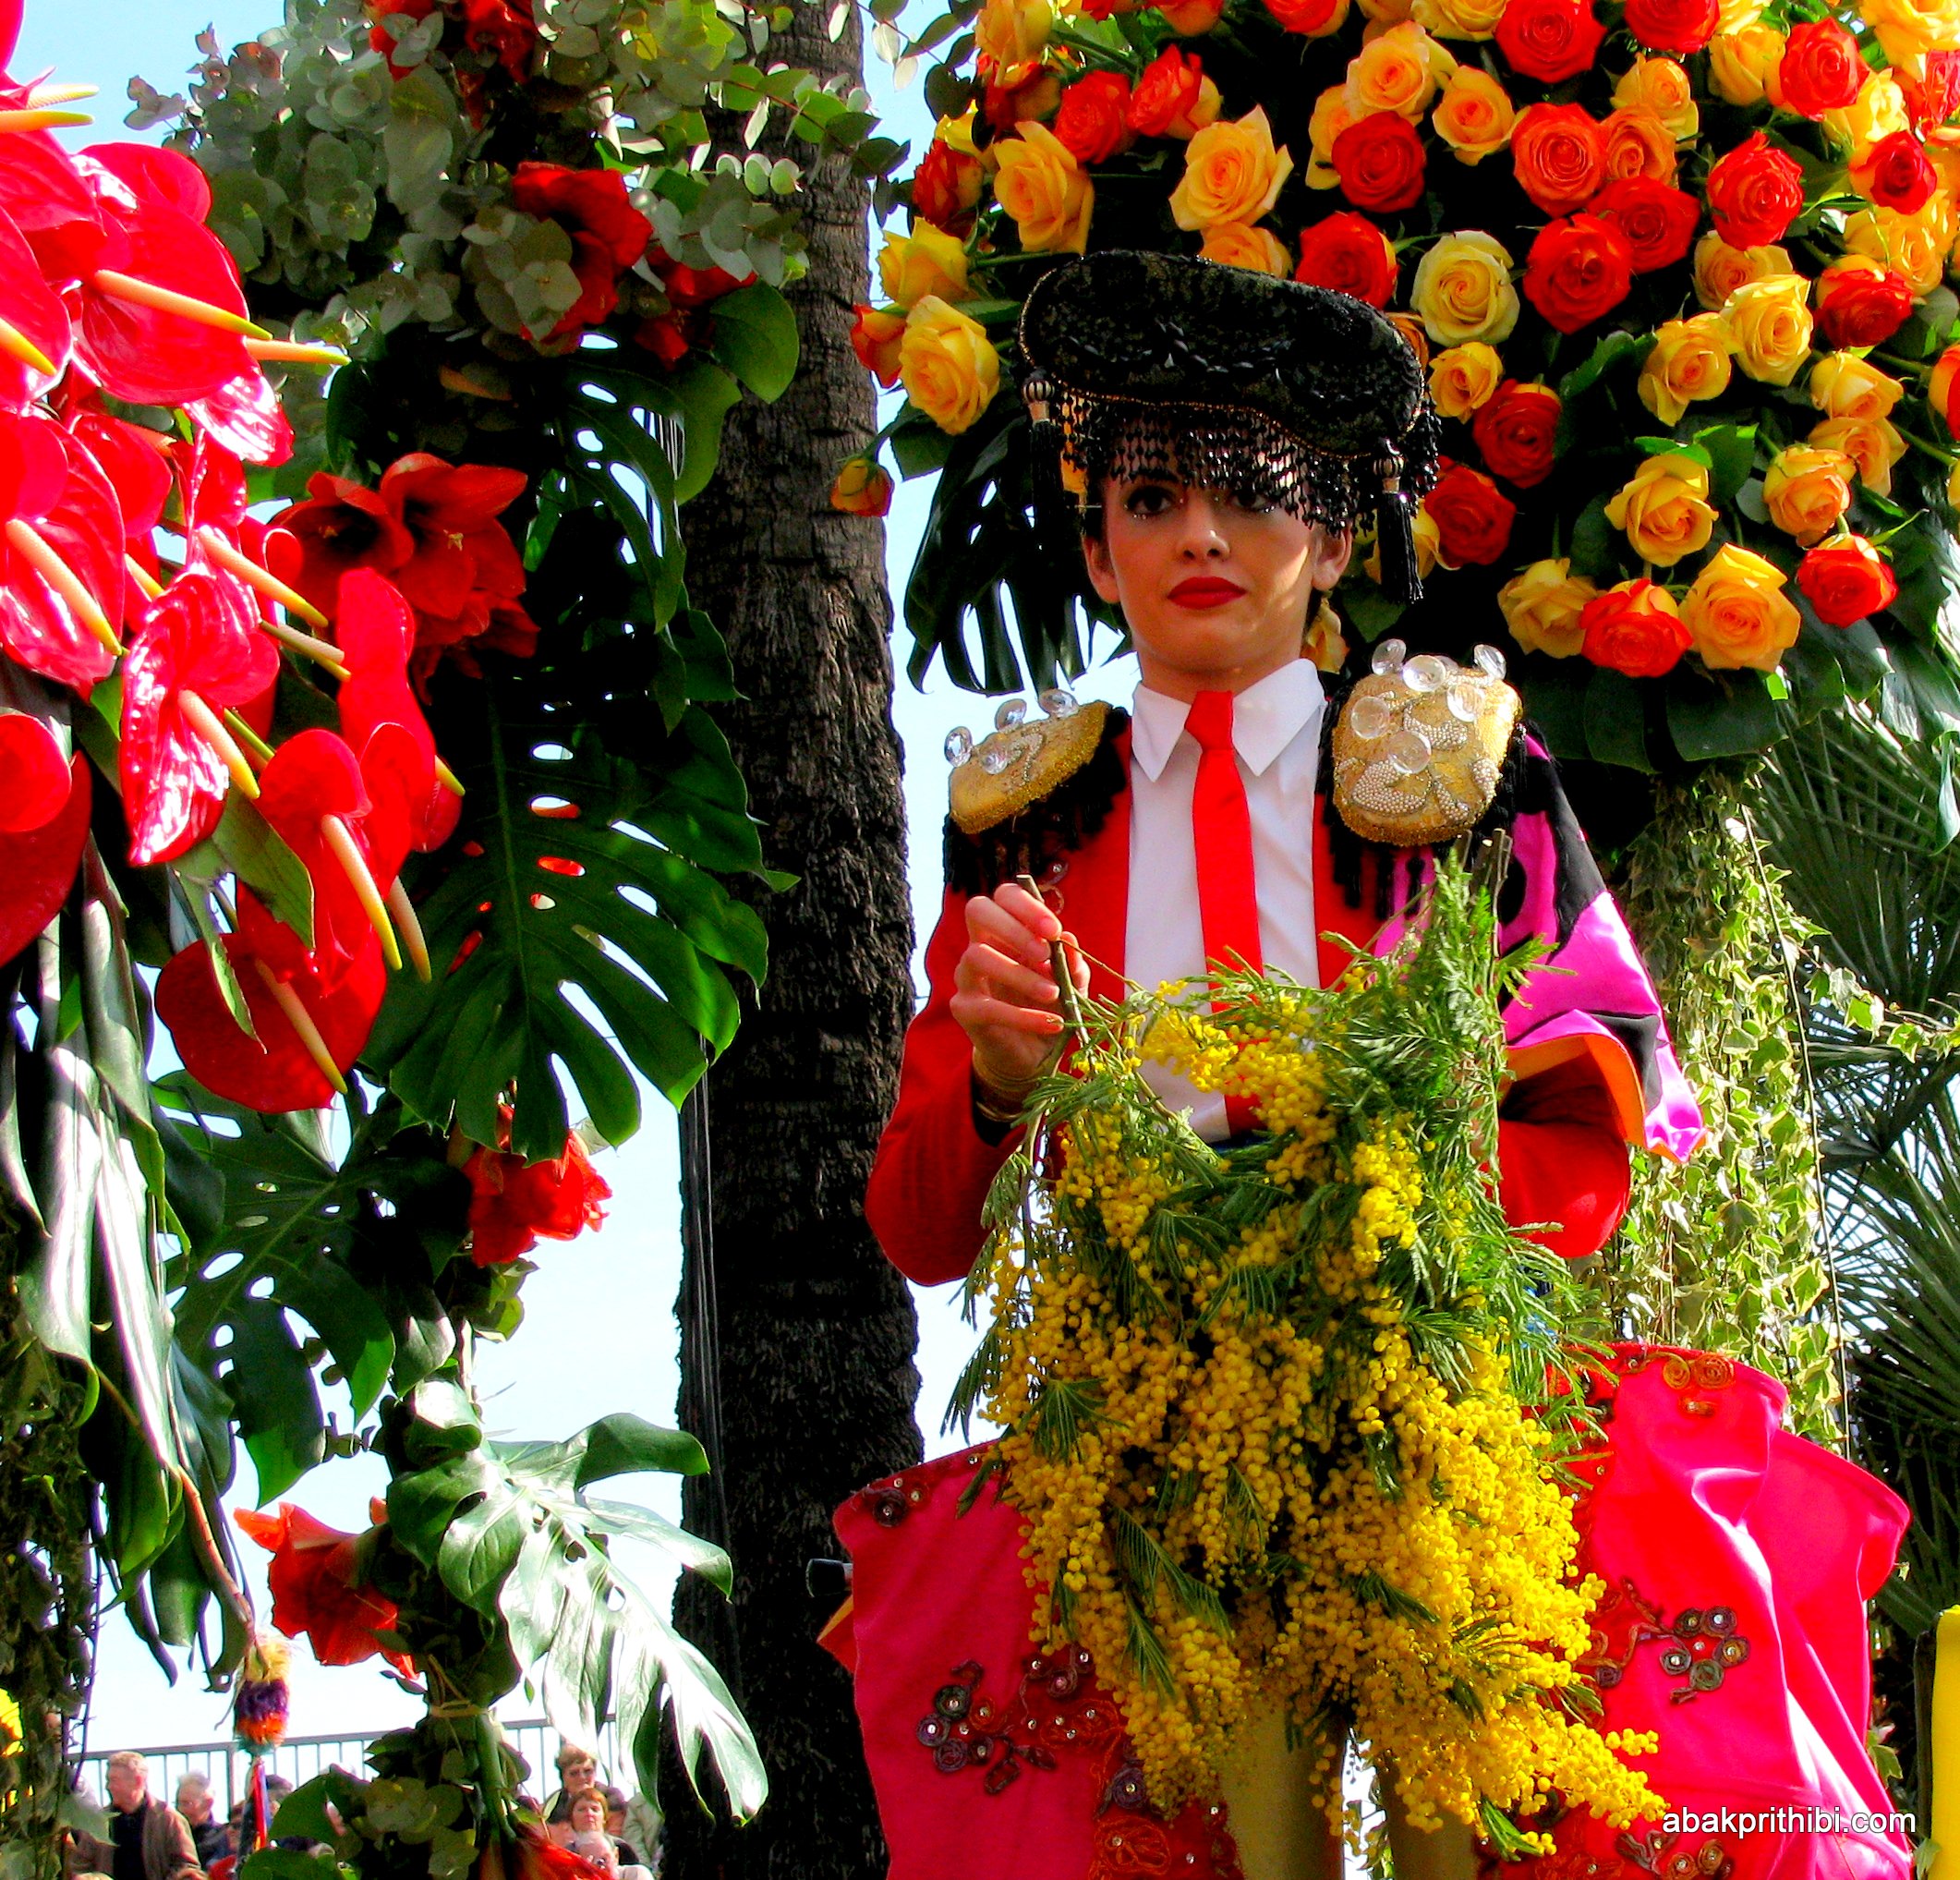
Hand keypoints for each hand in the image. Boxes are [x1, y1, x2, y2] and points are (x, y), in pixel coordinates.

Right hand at [951, 881, 1088, 1104]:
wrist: (1033, 1056)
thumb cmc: (1050, 1008)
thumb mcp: (1072, 985)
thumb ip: (1072, 964)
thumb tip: (1068, 939)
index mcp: (1007, 931)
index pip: (1004, 896)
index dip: (1026, 906)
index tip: (1054, 930)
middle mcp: (982, 946)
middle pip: (978, 909)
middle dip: (1013, 926)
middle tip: (1044, 952)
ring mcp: (968, 976)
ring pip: (977, 956)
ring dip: (1020, 974)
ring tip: (1053, 994)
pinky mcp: (964, 1009)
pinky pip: (986, 1006)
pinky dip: (1023, 1015)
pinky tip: (1050, 1023)